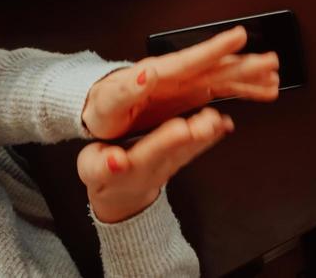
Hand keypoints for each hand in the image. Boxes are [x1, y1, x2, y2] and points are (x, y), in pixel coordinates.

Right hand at [78, 107, 234, 223]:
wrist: (126, 194)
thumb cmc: (105, 171)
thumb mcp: (91, 168)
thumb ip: (101, 164)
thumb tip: (113, 159)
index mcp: (117, 171)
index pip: (114, 167)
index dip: (117, 163)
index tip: (120, 158)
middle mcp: (147, 171)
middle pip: (159, 157)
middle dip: (171, 142)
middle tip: (184, 128)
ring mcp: (167, 166)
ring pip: (184, 152)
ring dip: (199, 138)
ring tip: (212, 122)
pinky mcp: (181, 160)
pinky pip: (197, 148)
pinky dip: (212, 136)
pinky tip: (224, 123)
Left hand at [82, 26, 279, 139]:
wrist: (102, 114)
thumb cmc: (103, 110)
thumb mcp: (109, 103)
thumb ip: (126, 90)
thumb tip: (143, 75)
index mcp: (158, 74)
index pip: (191, 58)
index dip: (215, 48)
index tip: (238, 37)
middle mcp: (177, 76)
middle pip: (215, 66)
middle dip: (244, 63)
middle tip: (271, 60)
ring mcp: (186, 84)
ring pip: (224, 75)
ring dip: (249, 75)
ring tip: (275, 75)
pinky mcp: (190, 94)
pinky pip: (222, 89)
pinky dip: (242, 90)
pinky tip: (260, 91)